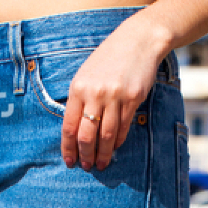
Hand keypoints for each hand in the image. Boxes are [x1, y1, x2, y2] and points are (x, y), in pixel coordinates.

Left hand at [61, 12, 170, 170]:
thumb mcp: (87, 75)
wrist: (138, 40)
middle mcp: (95, 94)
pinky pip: (123, 126)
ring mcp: (115, 97)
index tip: (70, 161)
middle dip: (85, 155)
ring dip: (103, 153)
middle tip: (87, 166)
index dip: (68, 147)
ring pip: (106, 135)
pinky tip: (115, 147)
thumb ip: (80, 99)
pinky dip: (118, 140)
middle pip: (86, 135)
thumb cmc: (109, 59)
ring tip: (102, 164)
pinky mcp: (133, 98)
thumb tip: (76, 130)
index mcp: (78, 88)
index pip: (69, 126)